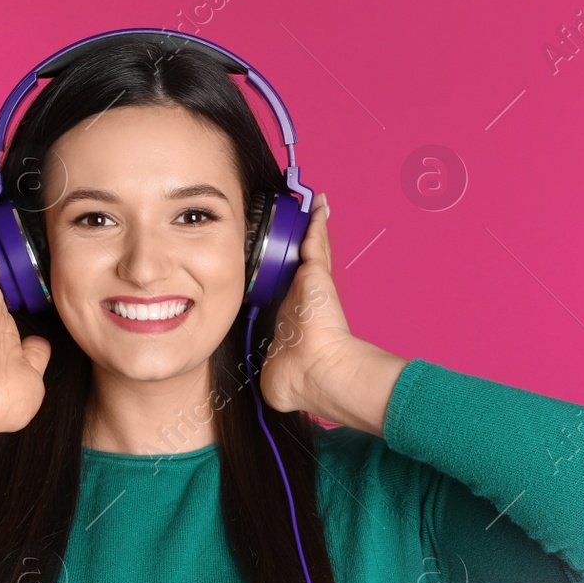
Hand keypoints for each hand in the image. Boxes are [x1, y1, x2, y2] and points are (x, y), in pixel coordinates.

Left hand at [259, 193, 407, 433]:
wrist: (318, 373)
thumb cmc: (297, 379)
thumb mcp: (271, 375)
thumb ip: (265, 368)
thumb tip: (268, 374)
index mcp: (291, 324)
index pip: (284, 297)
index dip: (280, 284)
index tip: (273, 271)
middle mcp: (302, 302)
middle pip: (297, 269)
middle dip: (295, 249)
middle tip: (294, 226)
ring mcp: (312, 288)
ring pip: (310, 252)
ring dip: (310, 230)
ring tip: (311, 208)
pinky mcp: (316, 275)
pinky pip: (314, 242)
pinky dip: (317, 222)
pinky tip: (318, 204)